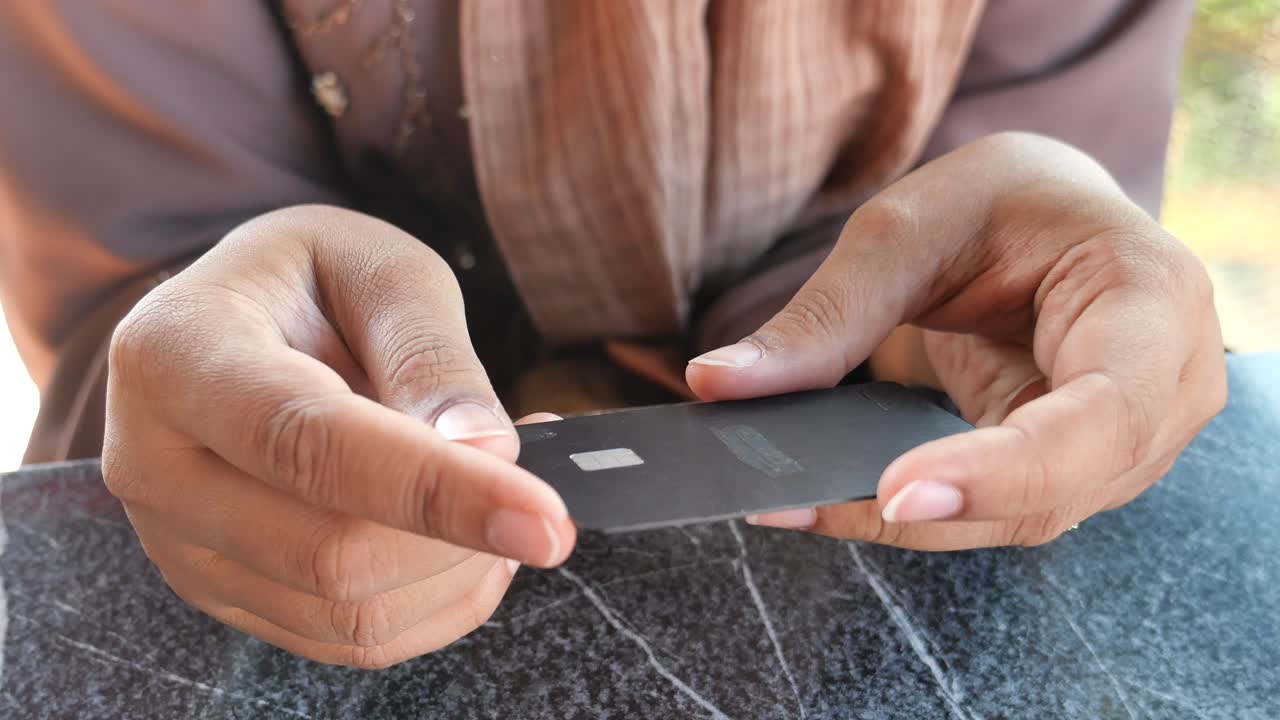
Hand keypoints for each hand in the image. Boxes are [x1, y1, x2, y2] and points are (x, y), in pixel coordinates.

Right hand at [102, 205, 574, 667]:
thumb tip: (486, 452)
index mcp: (177, 354)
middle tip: (538, 493)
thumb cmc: (312, 281)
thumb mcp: (381, 271)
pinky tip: (465, 543)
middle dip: (463, 537)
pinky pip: (346, 638)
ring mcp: (178, 542)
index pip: (311, 444)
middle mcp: (154, 462)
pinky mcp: (220, 591)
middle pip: (329, 552)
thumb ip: (432, 357)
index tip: (545, 517)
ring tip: (504, 504)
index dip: (436, 489)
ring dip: (459, 574)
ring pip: (345, 612)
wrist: (236, 323)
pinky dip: (435, 603)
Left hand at [687, 132, 1225, 549]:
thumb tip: (717, 384)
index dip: (1005, 469)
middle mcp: (1163, 389)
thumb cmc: (999, 202)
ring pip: (1015, 518)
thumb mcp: (908, 229)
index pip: (1100, 414)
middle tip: (792, 501)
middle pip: (1056, 490)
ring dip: (901, 517)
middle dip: (927, 508)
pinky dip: (905, 509)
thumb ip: (825, 316)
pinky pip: (988, 510)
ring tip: (784, 497)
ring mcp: (1124, 444)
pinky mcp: (1068, 472)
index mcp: (1152, 300)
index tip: (898, 491)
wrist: (1042, 221)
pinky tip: (822, 497)